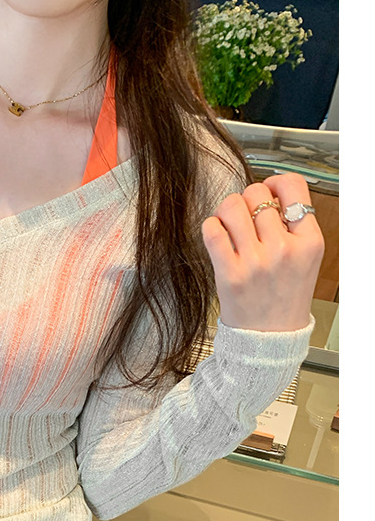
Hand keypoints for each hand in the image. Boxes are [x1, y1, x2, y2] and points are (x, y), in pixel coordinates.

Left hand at [201, 173, 324, 331]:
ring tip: (230, 225)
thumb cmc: (284, 297)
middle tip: (246, 217)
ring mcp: (256, 262)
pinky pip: (212, 230)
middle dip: (248, 200)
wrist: (270, 338)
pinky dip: (211, 226)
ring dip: (227, 210)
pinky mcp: (229, 274)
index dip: (275, 183)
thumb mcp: (306, 259)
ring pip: (232, 205)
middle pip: (257, 193)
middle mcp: (284, 249)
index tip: (268, 192)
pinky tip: (218, 236)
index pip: (293, 186)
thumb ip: (294, 226)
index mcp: (309, 242)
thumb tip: (269, 193)